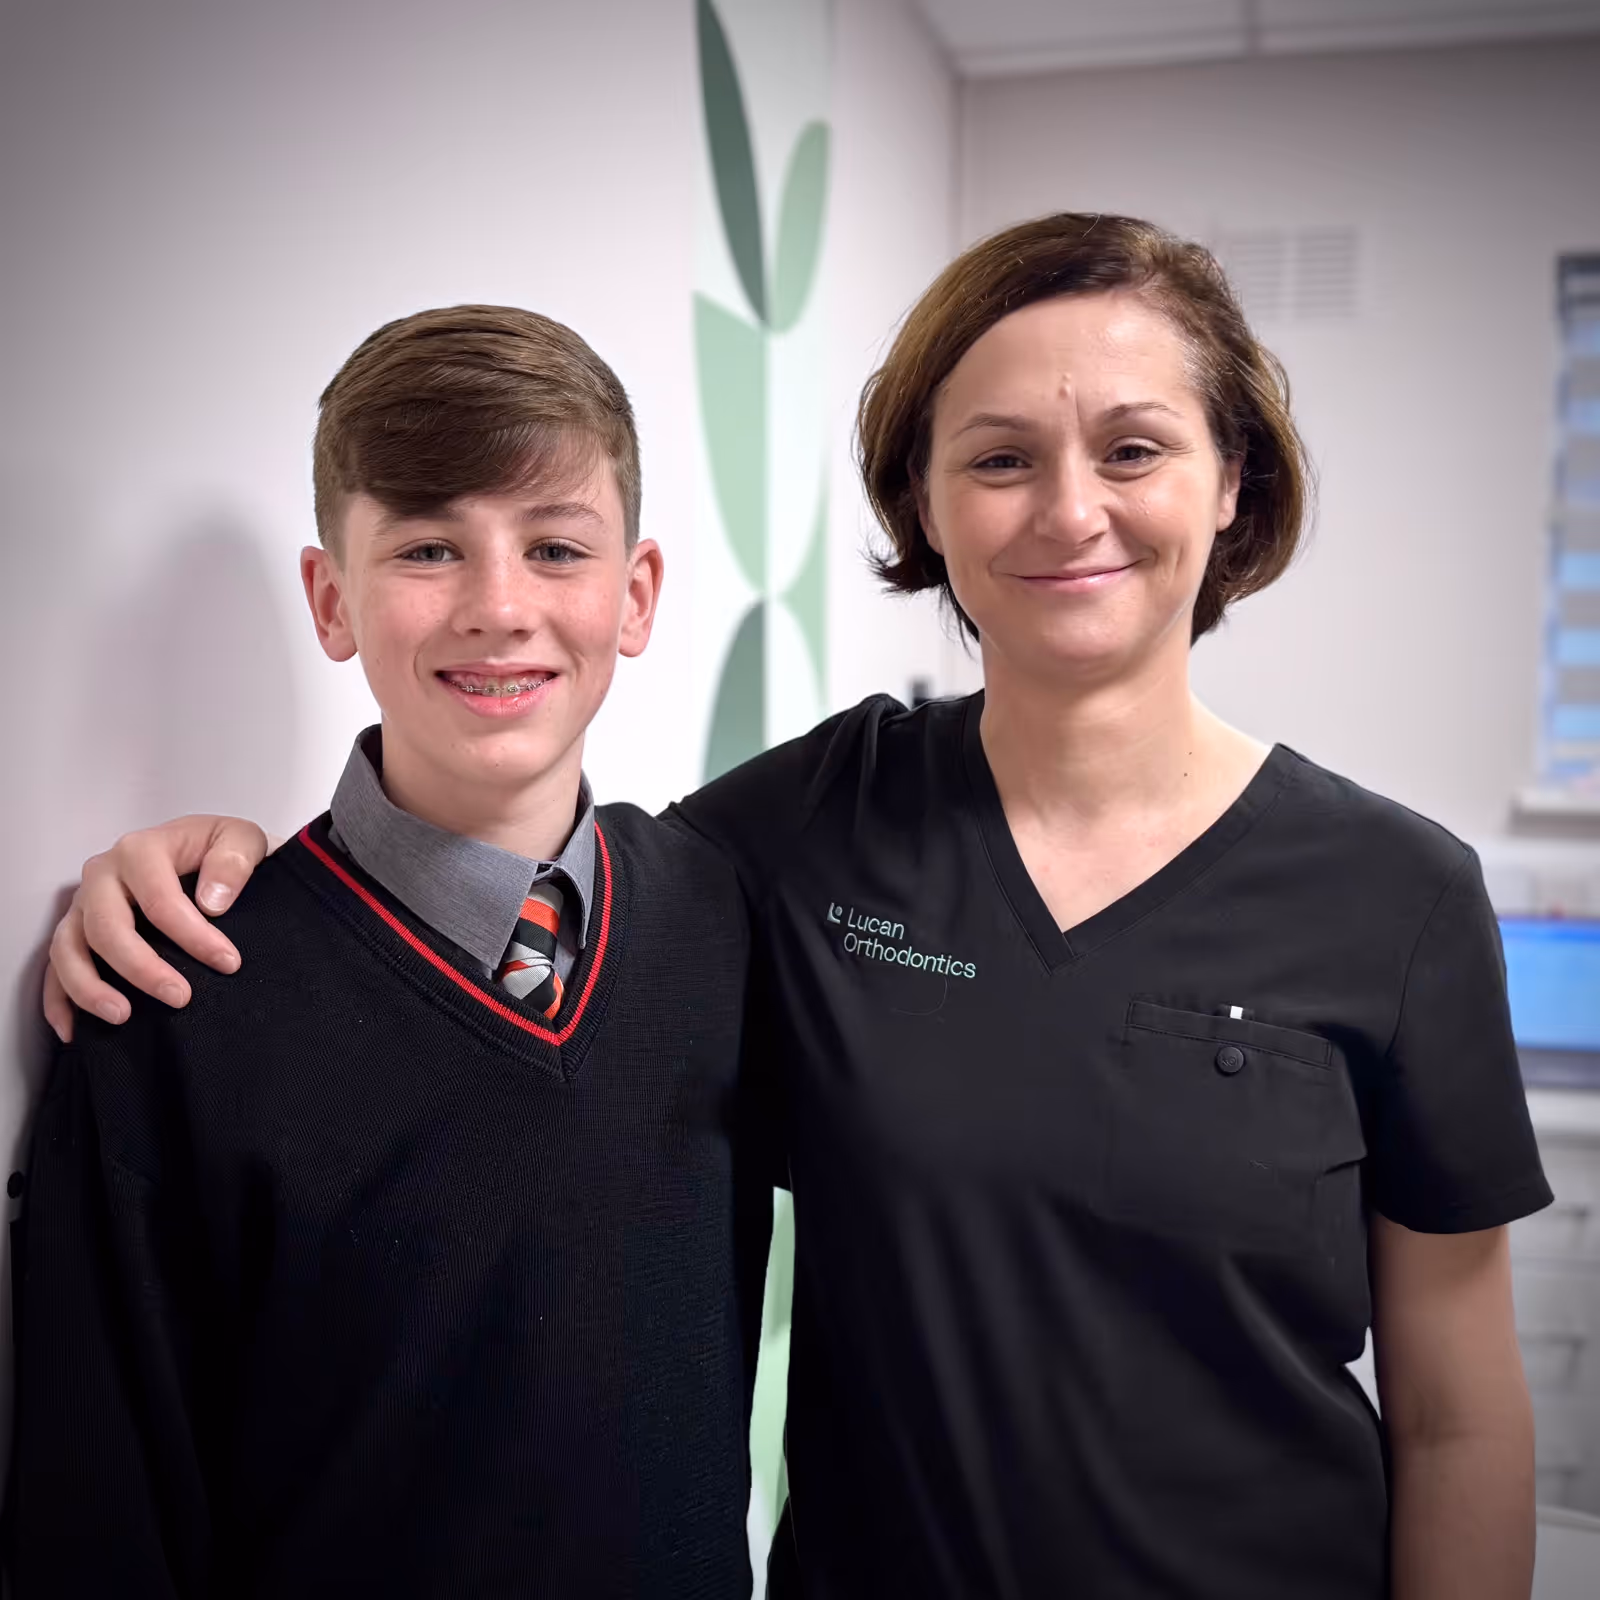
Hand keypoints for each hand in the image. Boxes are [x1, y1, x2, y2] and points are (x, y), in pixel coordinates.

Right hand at [44, 816, 270, 1043]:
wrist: (204, 851)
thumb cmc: (219, 849)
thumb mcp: (241, 839)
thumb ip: (234, 861)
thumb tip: (212, 901)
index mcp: (141, 850)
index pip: (160, 900)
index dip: (193, 936)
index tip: (228, 963)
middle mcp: (102, 875)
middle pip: (106, 927)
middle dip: (141, 968)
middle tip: (180, 997)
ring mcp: (83, 904)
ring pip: (68, 949)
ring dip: (89, 988)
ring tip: (122, 1017)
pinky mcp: (75, 930)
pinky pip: (54, 967)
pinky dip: (58, 1000)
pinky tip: (73, 1030)